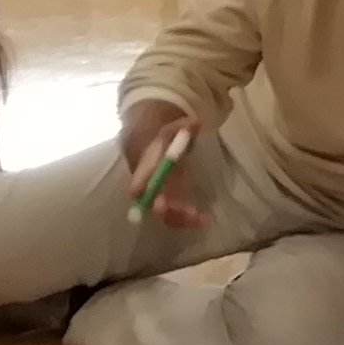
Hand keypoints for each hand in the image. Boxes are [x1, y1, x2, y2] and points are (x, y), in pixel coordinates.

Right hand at [118, 113, 207, 229]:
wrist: (159, 147)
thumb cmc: (165, 139)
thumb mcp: (173, 129)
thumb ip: (183, 128)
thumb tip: (194, 124)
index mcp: (145, 168)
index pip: (139, 184)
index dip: (147, 192)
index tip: (158, 201)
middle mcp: (149, 187)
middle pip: (153, 204)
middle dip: (169, 210)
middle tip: (189, 212)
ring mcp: (159, 196)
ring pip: (165, 214)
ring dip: (181, 219)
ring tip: (202, 219)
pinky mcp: (170, 203)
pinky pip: (175, 216)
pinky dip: (188, 220)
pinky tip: (204, 220)